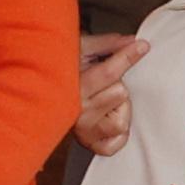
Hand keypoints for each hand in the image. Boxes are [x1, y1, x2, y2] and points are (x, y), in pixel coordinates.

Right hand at [75, 34, 148, 157]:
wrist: (42, 97)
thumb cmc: (64, 72)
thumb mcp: (79, 50)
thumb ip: (106, 45)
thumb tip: (130, 40)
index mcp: (71, 87)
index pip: (108, 72)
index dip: (128, 56)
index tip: (142, 46)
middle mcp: (76, 111)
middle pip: (120, 93)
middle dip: (117, 85)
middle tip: (102, 85)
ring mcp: (83, 130)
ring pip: (121, 121)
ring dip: (119, 110)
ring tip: (104, 102)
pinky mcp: (91, 144)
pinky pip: (118, 142)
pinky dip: (119, 133)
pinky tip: (108, 119)